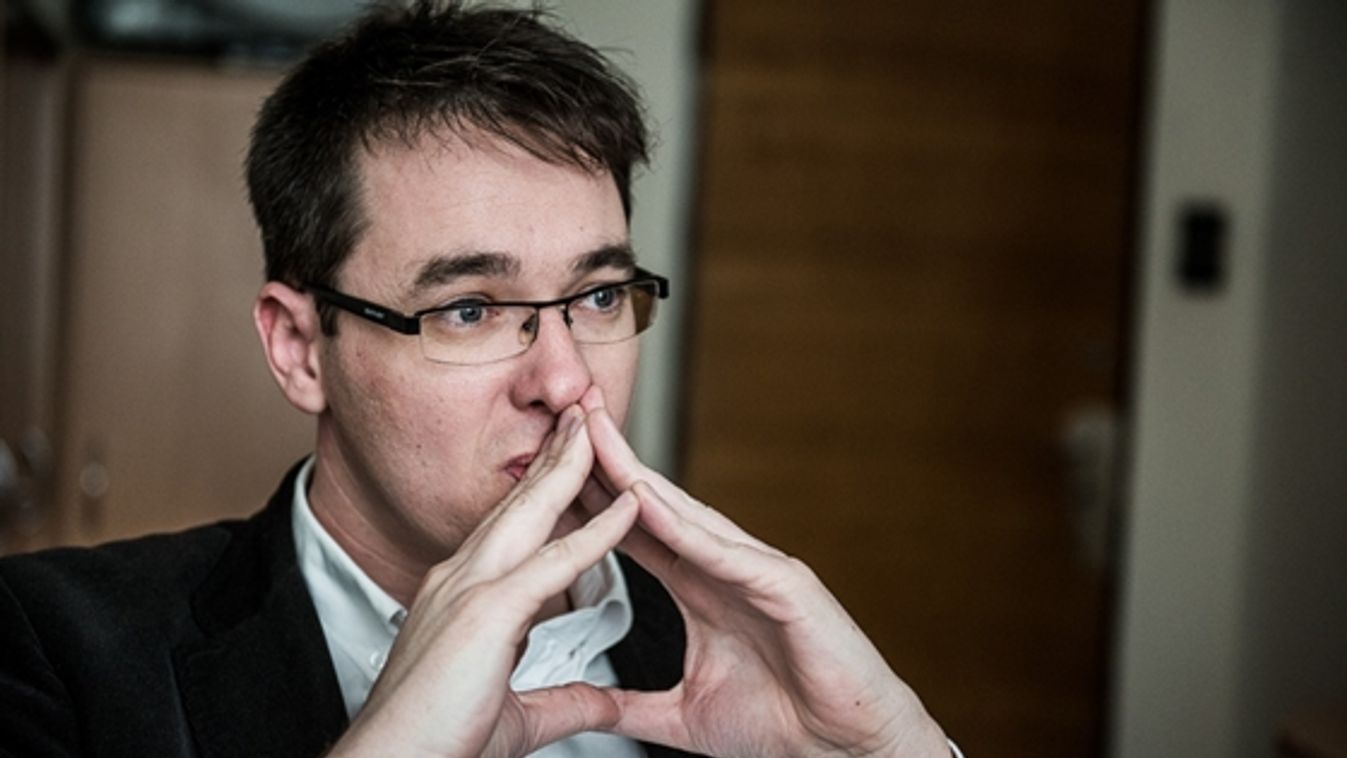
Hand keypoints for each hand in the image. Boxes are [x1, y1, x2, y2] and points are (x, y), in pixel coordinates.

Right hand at [330, 405, 637, 757]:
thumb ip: (565, 701)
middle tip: (585, 415)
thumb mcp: (519, 716)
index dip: (542, 491)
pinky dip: (596, 531)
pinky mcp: (487, 612)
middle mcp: (459, 579)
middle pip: (518, 503)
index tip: (571, 465)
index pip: (510, 528)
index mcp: (460, 596)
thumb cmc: (436, 743)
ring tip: (601, 427)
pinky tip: (628, 509)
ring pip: (533, 514)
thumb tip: (604, 704)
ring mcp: (468, 589)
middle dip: (555, 457)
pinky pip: (555, 561)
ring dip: (572, 468)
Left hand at [578, 388, 949, 756]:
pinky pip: (727, 552)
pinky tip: (646, 502)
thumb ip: (632, 704)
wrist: (847, 750)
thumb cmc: (783, 724)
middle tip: (565, 415)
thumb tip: (585, 706)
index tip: (544, 470)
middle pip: (654, 505)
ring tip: (593, 436)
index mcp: (702, 589)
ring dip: (637, 475)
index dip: (591, 499)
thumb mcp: (684, 716)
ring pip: (687, 514)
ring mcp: (757, 570)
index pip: (635, 531)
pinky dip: (685, 526)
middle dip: (610, 460)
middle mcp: (726, 567)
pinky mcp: (787, 585)